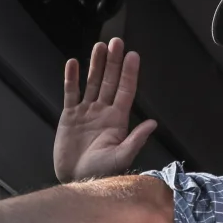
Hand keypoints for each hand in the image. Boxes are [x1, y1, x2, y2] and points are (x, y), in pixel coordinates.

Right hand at [54, 37, 157, 182]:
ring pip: (91, 83)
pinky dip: (72, 78)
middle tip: (116, 41)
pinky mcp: (70, 116)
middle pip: (109, 81)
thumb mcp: (121, 157)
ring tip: (99, 46)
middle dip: (113, 62)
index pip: (125, 90)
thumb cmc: (101, 172)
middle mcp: (103, 112)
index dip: (129, 73)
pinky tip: (74, 64)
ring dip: (95, 65)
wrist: (76, 180)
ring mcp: (86, 112)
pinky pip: (71, 93)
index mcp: (117, 120)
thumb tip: (153, 123)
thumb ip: (136, 140)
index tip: (133, 55)